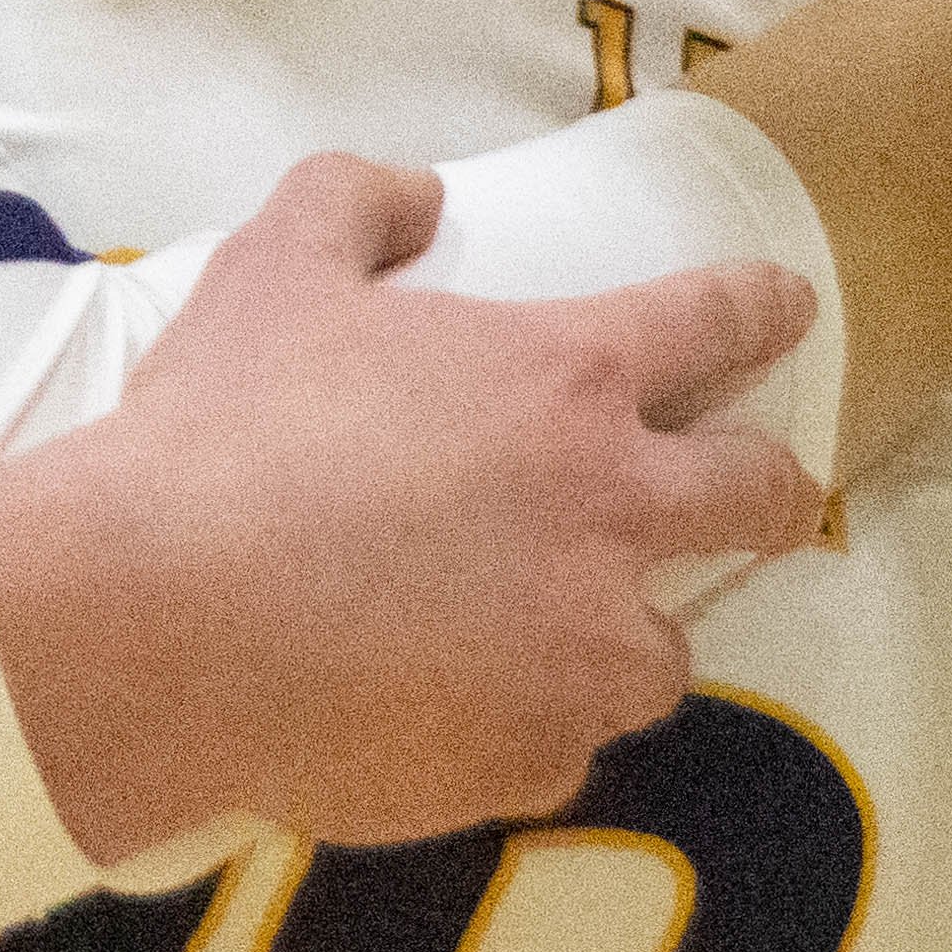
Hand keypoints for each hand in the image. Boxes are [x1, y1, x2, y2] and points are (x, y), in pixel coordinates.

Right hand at [0, 151, 820, 859]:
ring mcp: (581, 649)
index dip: (762, 308)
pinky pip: (561, 748)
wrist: (158, 624)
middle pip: (754, 497)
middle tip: (769, 498)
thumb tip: (421, 194)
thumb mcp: (272, 270)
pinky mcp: (534, 758)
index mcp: (564, 379)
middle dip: (775, 492)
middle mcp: (609, 511)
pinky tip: (453, 719)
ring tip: (567, 641)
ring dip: (630, 636)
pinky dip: (523, 730)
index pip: (711, 320)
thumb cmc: (222, 433)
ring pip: (665, 652)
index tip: (793, 308)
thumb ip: (355, 203)